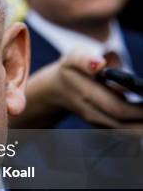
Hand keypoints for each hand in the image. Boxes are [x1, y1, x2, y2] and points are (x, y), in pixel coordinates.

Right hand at [11, 48, 142, 127]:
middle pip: (125, 126)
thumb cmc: (71, 70)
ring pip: (126, 133)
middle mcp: (93, 113)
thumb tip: (99, 65)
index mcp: (88, 94)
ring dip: (142, 128)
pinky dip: (138, 129)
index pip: (117, 108)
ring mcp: (99, 123)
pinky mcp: (105, 127)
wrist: (56, 91)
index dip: (139, 110)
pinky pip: (125, 133)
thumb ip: (83, 59)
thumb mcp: (73, 57)